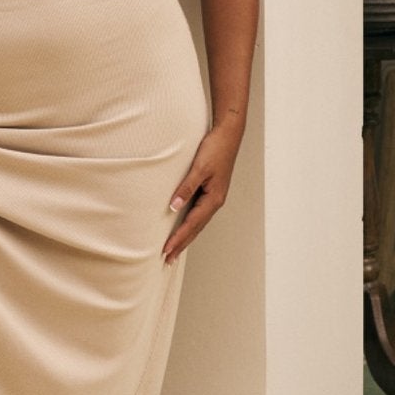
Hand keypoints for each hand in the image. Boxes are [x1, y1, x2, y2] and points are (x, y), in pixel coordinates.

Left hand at [162, 123, 241, 262]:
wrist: (228, 135)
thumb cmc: (215, 149)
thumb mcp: (199, 168)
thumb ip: (186, 188)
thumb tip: (173, 207)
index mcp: (213, 199)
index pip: (192, 224)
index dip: (178, 238)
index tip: (166, 251)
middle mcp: (215, 202)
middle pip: (196, 228)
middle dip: (182, 244)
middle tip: (168, 260)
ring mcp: (214, 197)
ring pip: (198, 223)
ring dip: (186, 236)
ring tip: (174, 249)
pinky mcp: (211, 191)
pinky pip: (198, 213)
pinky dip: (190, 224)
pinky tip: (184, 227)